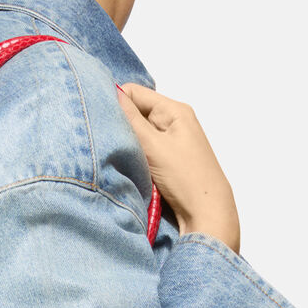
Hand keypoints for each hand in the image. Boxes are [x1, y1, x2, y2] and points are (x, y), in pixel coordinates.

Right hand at [115, 82, 240, 253]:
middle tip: (108, 141)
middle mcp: (174, 122)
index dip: (115, 102)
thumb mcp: (153, 145)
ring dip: (127, 143)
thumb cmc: (186, 178)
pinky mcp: (168, 160)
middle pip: (136, 112)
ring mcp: (171, 142)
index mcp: (174, 110)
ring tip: (120, 155)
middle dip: (121, 125)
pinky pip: (144, 150)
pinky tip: (130, 165)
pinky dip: (135, 156)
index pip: (134, 93)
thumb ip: (130, 118)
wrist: (207, 214)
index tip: (100, 120)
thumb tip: (111, 92)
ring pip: (138, 133)